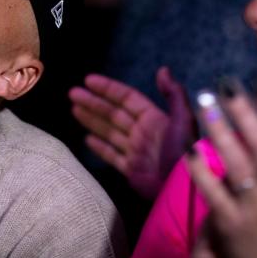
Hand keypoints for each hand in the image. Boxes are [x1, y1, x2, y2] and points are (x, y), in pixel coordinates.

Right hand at [69, 67, 193, 198]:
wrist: (184, 188)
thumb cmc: (183, 152)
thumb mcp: (183, 120)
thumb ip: (174, 94)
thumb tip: (162, 69)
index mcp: (154, 118)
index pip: (127, 98)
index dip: (108, 89)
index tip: (88, 80)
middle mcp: (143, 132)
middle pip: (113, 113)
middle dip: (93, 102)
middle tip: (72, 93)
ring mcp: (136, 151)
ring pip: (109, 131)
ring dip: (92, 119)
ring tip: (73, 109)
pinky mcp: (131, 170)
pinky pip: (112, 155)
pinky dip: (100, 147)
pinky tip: (86, 139)